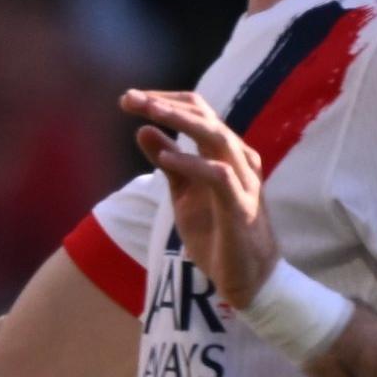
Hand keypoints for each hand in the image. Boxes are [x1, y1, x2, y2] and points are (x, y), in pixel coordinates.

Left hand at [123, 88, 276, 309]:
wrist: (247, 278)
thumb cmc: (218, 232)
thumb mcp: (184, 193)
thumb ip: (169, 161)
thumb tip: (143, 129)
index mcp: (225, 153)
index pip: (198, 112)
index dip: (164, 101)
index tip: (128, 98)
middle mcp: (238, 159)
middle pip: (205, 117)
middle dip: (166, 104)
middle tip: (129, 98)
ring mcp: (243, 180)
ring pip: (216, 137)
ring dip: (180, 122)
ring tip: (148, 114)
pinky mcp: (241, 205)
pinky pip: (217, 175)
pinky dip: (191, 164)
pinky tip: (164, 159)